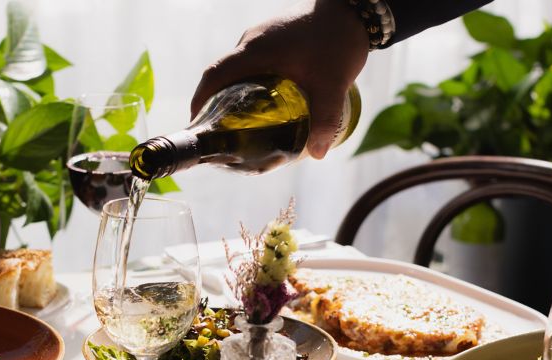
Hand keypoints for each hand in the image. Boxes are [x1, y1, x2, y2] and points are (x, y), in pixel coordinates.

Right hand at [191, 0, 368, 158]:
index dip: (200, 102)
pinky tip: (261, 104)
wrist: (354, 8)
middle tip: (220, 135)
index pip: (213, 76)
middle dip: (214, 106)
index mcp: (254, 51)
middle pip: (220, 77)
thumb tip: (318, 153)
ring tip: (239, 125)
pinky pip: (249, 65)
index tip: (198, 126)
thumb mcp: (332, 84)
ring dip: (232, 96)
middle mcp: (250, 43)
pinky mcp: (272, 40)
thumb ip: (325, 119)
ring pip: (235, 71)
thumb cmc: (338, 39)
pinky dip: (247, 85)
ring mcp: (260, 39)